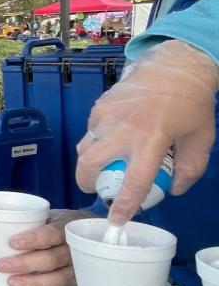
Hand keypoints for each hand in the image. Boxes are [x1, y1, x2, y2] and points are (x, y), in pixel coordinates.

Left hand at [0, 209, 92, 285]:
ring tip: (12, 282)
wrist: (90, 235)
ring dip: (34, 282)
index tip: (12, 243)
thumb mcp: (49, 216)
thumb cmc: (59, 225)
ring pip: (60, 278)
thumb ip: (31, 222)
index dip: (34, 239)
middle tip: (2, 265)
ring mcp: (79, 268)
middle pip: (53, 259)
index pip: (53, 233)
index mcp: (68, 226)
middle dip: (26, 264)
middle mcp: (77, 248)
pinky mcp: (78, 283)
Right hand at [75, 40, 217, 225]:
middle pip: (88, 166)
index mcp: (150, 141)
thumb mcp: (201, 139)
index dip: (123, 206)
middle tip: (96, 187)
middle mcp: (122, 131)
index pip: (132, 182)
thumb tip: (174, 189)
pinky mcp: (99, 106)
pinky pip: (90, 130)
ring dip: (89, 162)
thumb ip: (191, 168)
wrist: (176, 65)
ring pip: (83, 148)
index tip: (116, 220)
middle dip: (87, 183)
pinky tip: (112, 136)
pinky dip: (97, 139)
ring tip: (102, 163)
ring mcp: (106, 117)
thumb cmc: (191, 102)